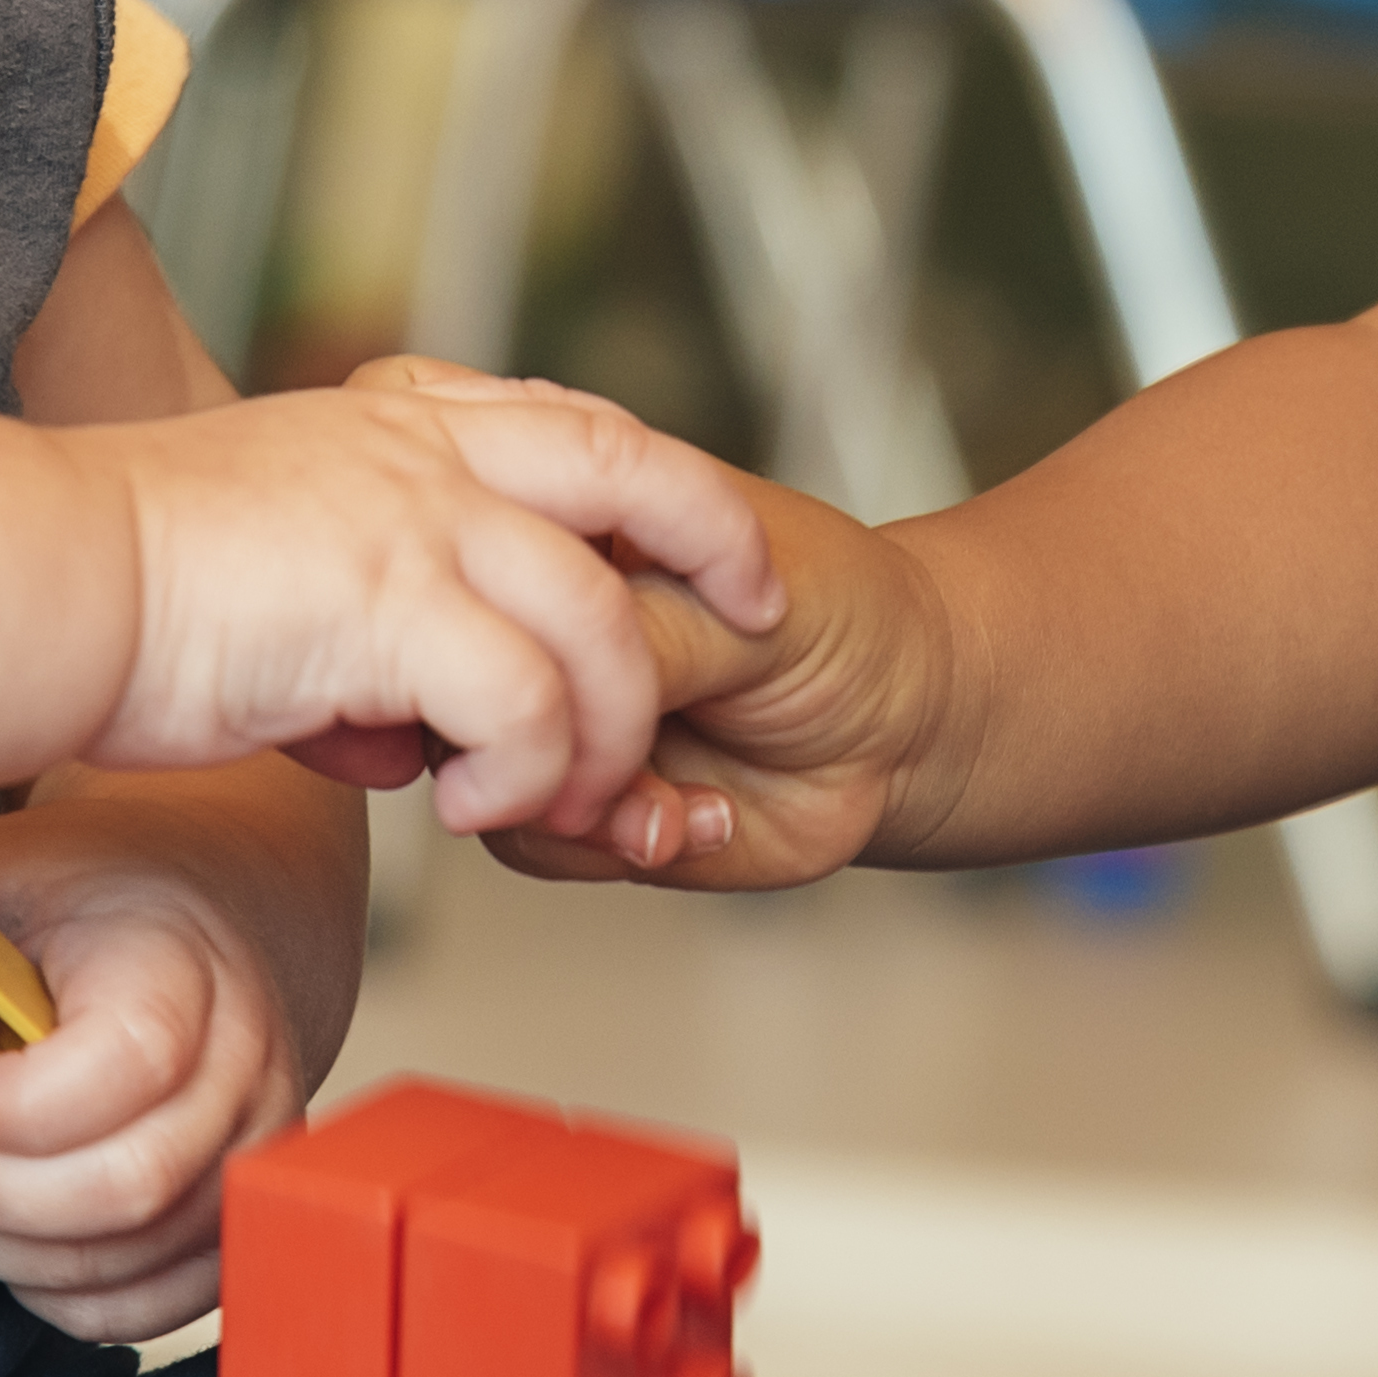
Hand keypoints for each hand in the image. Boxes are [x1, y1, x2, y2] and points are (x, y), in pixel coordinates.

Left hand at [0, 770, 358, 1345]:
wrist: (211, 907)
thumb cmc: (91, 895)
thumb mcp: (1, 869)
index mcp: (177, 954)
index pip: (129, 1059)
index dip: (20, 1110)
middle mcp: (241, 1050)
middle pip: (133, 1181)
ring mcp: (257, 1135)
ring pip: (143, 1252)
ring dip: (27, 1252)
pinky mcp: (246, 1202)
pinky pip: (167, 1297)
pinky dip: (78, 1297)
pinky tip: (27, 1243)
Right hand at [80, 376, 781, 846]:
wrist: (39, 580)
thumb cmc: (123, 589)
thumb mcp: (272, 555)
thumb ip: (360, 611)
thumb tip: (396, 723)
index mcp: (397, 425)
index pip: (572, 426)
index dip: (661, 482)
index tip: (713, 541)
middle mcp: (422, 453)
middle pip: (632, 470)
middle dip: (719, 541)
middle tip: (757, 619)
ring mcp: (414, 521)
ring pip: (595, 620)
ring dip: (605, 724)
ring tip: (569, 795)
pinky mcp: (389, 605)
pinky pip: (522, 700)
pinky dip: (526, 767)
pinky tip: (473, 808)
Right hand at [485, 475, 955, 890]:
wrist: (916, 723)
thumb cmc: (847, 620)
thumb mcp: (746, 611)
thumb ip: (640, 633)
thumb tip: (530, 670)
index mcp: (579, 533)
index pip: (479, 565)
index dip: (500, 616)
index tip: (570, 652)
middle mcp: (549, 625)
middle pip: (462, 678)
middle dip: (533, 732)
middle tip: (615, 756)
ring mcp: (561, 714)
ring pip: (484, 768)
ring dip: (577, 805)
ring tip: (669, 806)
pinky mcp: (583, 802)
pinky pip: (533, 840)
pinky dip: (608, 843)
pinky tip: (693, 821)